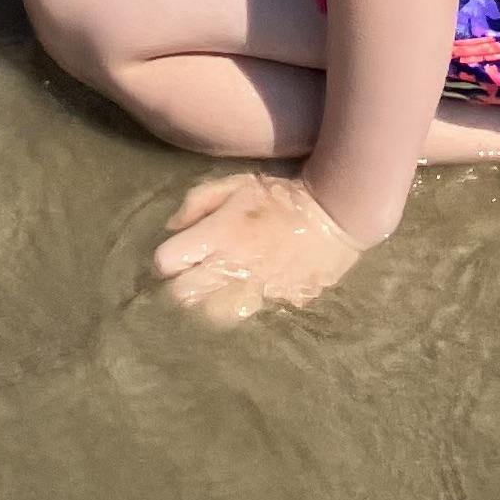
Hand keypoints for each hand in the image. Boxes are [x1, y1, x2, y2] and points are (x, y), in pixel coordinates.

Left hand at [152, 172, 368, 321]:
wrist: (333, 215)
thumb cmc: (281, 195)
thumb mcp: (237, 183)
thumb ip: (199, 201)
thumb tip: (172, 227)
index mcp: (218, 235)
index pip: (167, 261)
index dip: (166, 259)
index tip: (174, 256)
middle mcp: (230, 268)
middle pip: (181, 296)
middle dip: (177, 287)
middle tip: (187, 278)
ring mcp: (253, 292)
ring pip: (209, 316)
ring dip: (204, 305)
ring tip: (210, 294)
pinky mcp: (275, 306)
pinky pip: (243, 316)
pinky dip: (236, 310)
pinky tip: (240, 298)